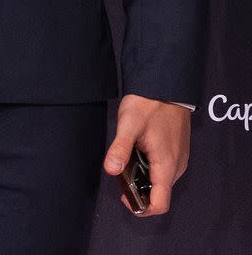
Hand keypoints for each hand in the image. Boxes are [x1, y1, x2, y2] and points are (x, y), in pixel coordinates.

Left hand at [103, 94, 190, 215]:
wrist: (166, 83)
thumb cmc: (149, 102)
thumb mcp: (129, 124)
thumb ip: (120, 149)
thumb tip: (111, 170)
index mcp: (167, 165)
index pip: (160, 204)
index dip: (141, 207)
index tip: (124, 195)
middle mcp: (177, 166)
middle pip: (159, 193)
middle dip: (140, 189)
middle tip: (122, 168)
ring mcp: (179, 158)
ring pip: (161, 180)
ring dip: (145, 176)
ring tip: (130, 154)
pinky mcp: (178, 149)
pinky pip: (165, 167)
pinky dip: (151, 165)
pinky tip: (140, 148)